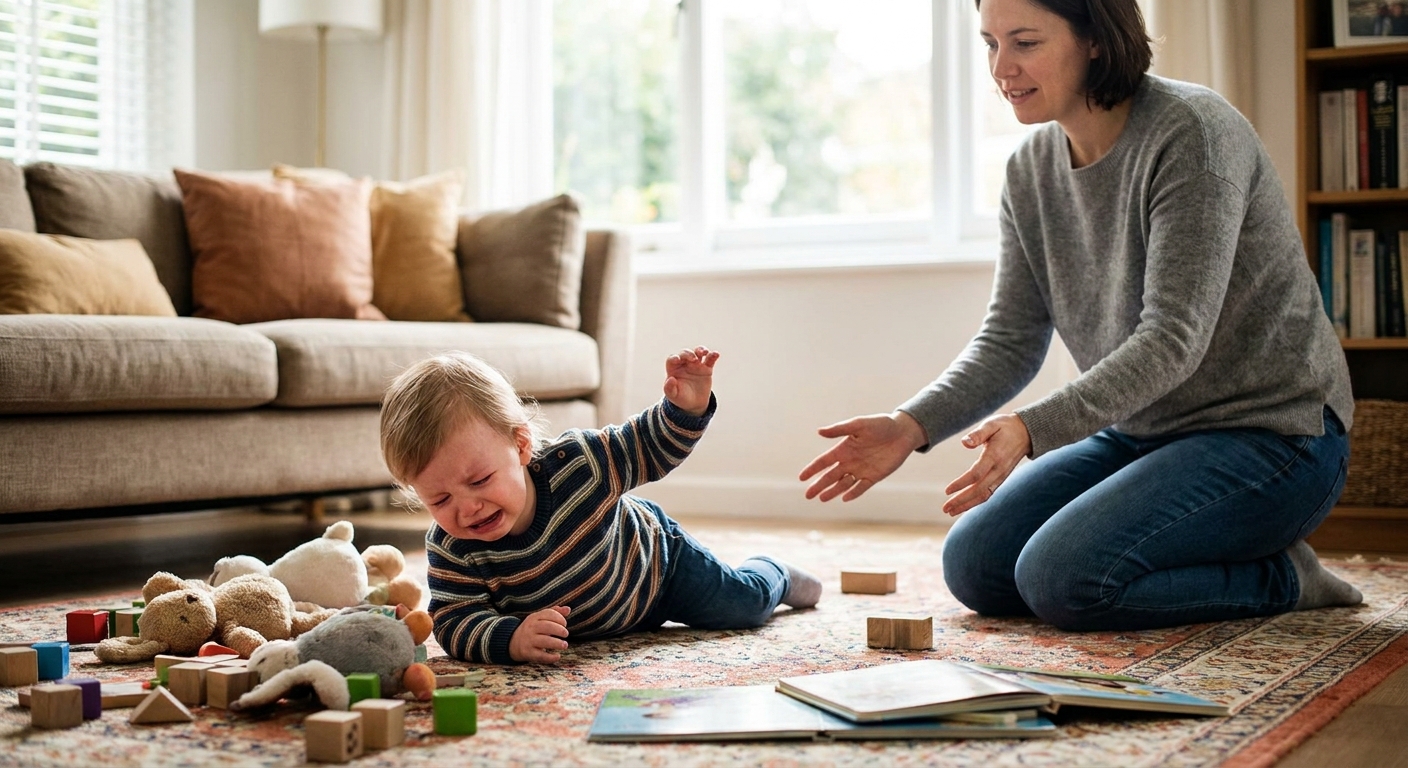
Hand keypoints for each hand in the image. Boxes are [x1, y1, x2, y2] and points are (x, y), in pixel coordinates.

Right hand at [508, 606, 570, 663]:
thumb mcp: (540, 618)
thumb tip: (568, 609)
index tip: (564, 624)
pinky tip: (558, 656)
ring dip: (557, 643)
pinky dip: (550, 657)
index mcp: (534, 617)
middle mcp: (531, 628)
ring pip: (544, 641)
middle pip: (547, 627)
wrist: (513, 642)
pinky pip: (540, 656)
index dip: (559, 618)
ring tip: (565, 645)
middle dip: (559, 630)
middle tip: (566, 634)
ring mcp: (529, 641)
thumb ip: (555, 612)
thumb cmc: (533, 629)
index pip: (548, 614)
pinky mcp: (528, 653)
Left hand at [664, 346, 718, 415]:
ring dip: (700, 350)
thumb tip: (671, 379)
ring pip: (697, 352)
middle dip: (688, 354)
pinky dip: (713, 355)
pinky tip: (716, 354)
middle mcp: (684, 364)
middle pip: (685, 353)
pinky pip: (710, 360)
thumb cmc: (681, 398)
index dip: (674, 358)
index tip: (677, 359)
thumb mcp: (673, 395)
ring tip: (704, 352)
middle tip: (693, 359)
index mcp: (674, 369)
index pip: (672, 359)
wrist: (694, 403)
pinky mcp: (706, 368)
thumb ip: (669, 388)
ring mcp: (696, 365)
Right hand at [799, 411, 927, 501]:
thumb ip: (839, 429)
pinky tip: (845, 498)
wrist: (902, 432)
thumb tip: (819, 431)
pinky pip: (861, 487)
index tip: (802, 478)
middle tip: (808, 496)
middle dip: (818, 485)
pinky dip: (853, 493)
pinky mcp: (874, 476)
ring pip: (843, 484)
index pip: (824, 462)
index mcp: (844, 449)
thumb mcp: (859, 425)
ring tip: (822, 499)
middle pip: (830, 476)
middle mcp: (850, 461)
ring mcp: (861, 470)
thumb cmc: (880, 425)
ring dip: (833, 491)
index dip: (812, 470)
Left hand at [942, 413, 1030, 515]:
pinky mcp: (1001, 478)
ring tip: (951, 511)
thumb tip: (964, 443)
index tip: (947, 491)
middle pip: (979, 490)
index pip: (976, 474)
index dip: (961, 484)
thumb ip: (978, 434)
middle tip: (945, 508)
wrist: (1026, 433)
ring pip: (984, 495)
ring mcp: (1001, 476)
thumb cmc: (1005, 426)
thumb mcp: (991, 424)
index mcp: (995, 456)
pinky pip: (988, 493)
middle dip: (961, 500)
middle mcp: (999, 469)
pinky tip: (964, 506)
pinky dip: (976, 501)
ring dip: (967, 505)